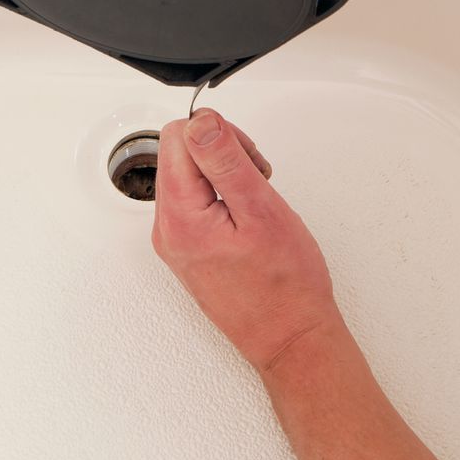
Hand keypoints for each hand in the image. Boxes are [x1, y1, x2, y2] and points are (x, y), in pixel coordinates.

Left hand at [152, 109, 340, 373]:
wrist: (291, 338)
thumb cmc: (285, 287)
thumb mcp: (261, 210)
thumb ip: (226, 160)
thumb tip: (201, 121)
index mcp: (179, 217)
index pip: (178, 136)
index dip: (219, 135)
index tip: (248, 159)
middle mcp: (168, 230)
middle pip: (180, 153)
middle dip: (222, 154)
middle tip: (257, 180)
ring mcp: (176, 242)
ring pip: (190, 176)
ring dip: (225, 176)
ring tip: (255, 203)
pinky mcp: (189, 250)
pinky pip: (197, 202)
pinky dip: (224, 198)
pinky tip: (248, 217)